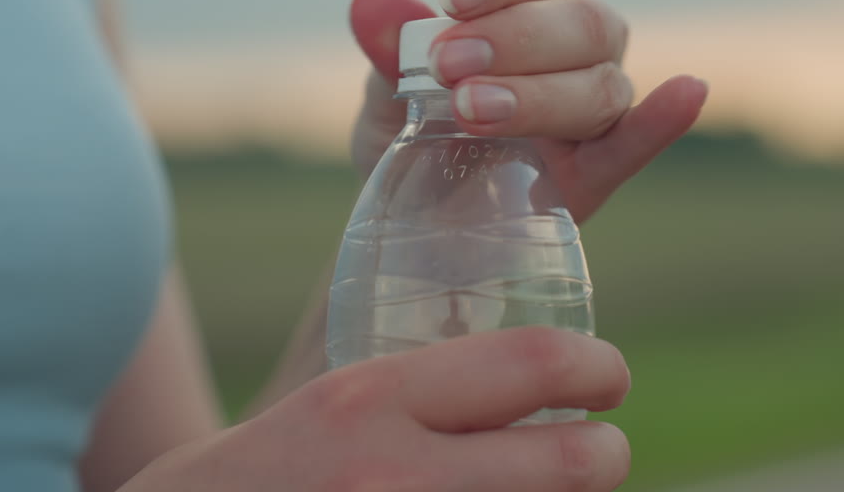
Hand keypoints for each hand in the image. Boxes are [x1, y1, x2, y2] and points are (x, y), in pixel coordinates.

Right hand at [118, 327, 630, 490]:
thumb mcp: (314, 417)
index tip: (606, 378)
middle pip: (575, 463)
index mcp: (365, 403)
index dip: (594, 367)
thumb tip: (510, 392)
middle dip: (606, 454)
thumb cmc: (236, 490)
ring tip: (539, 489)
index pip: (529, 364)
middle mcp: (395, 477)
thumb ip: (404, 403)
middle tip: (600, 448)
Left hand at [350, 0, 706, 222]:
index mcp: (532, 0)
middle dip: (514, 37)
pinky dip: (663, 121)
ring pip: (600, 84)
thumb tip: (369, 1)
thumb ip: (390, 50)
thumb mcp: (388, 91)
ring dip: (541, 92)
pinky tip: (687, 92)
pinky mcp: (598, 170)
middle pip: (580, 22)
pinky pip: (638, 142)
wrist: (414, 213)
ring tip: (471, 109)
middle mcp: (578, 43)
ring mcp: (595, 107)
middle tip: (449, 64)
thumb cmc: (411, 130)